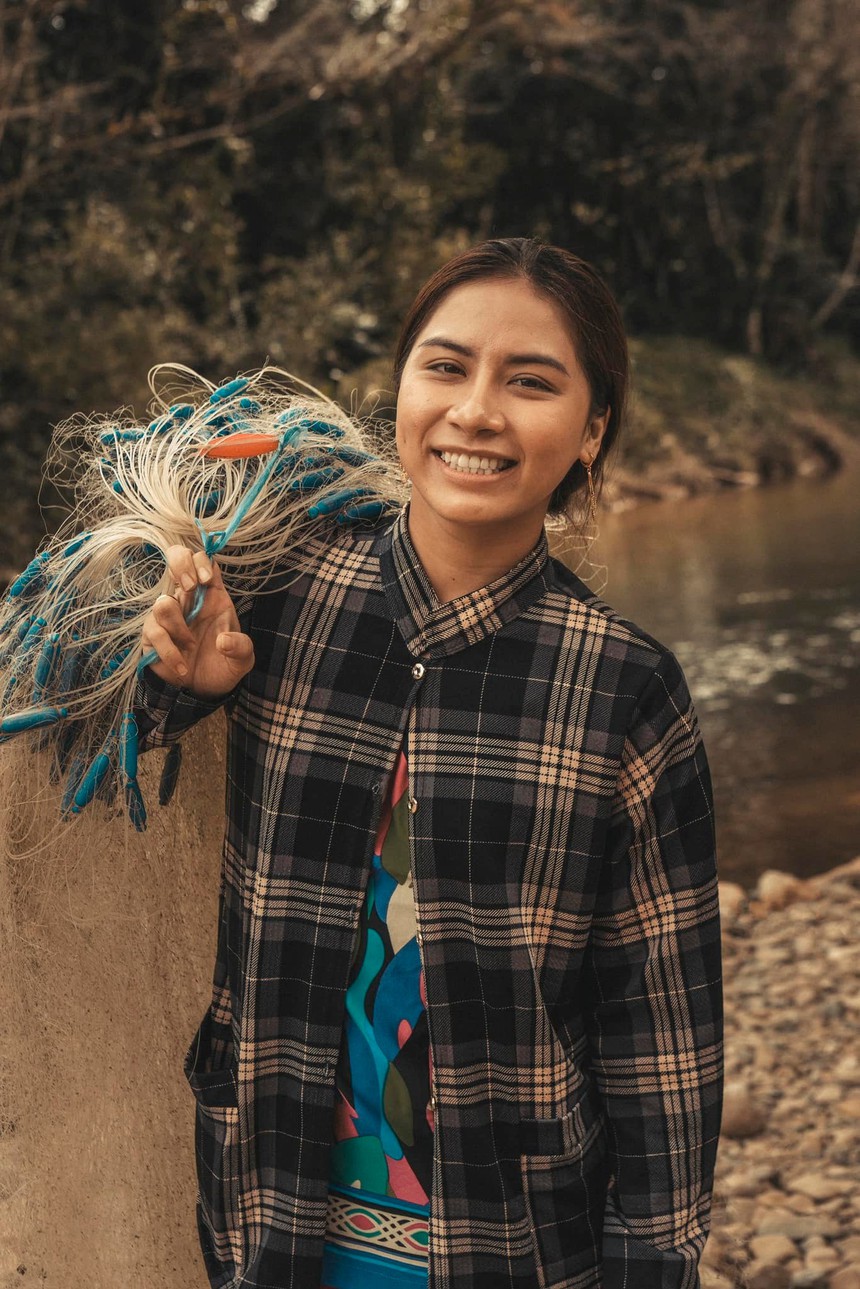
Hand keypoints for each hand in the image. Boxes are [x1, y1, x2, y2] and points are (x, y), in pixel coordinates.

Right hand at [140, 546, 253, 697]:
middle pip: (175, 557)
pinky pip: (155, 633)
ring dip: (179, 627)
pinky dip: (170, 652)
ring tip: (192, 646)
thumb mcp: (242, 659)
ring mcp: (168, 615)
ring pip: (163, 603)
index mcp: (212, 595)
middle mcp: (189, 599)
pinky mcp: (153, 634)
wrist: (204, 691)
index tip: (207, 580)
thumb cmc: (224, 665)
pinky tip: (182, 668)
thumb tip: (223, 641)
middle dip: (181, 565)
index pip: (203, 559)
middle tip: (192, 587)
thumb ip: (240, 647)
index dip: (201, 561)